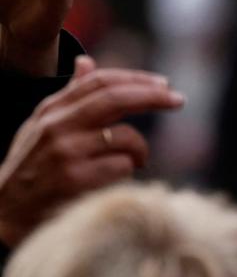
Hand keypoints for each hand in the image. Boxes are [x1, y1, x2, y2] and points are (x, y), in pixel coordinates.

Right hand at [0, 55, 183, 245]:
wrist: (2, 215)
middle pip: (116, 99)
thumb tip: (86, 61)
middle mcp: (57, 126)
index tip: (164, 84)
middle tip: (179, 100)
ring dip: (141, 150)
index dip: (137, 79)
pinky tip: (115, 179)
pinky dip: (129, 171)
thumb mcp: (41, 126)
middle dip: (154, 96)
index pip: (100, 82)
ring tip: (138, 160)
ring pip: (126, 137)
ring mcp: (65, 152)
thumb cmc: (30, 168)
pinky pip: (122, 166)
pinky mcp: (74, 179)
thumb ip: (69, 96)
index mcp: (52, 109)